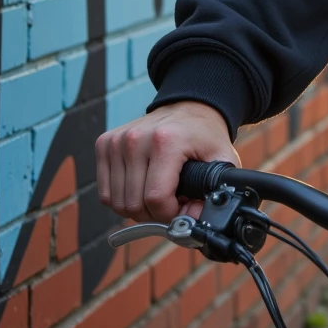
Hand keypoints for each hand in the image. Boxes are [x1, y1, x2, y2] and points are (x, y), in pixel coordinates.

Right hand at [96, 102, 238, 223]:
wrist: (188, 106)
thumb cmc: (204, 135)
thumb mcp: (222, 160)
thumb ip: (216, 193)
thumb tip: (194, 220)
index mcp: (166, 141)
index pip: (156, 198)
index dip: (170, 214)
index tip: (182, 206)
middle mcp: (137, 138)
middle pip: (134, 204)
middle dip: (155, 214)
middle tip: (171, 202)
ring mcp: (117, 141)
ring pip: (117, 203)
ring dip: (138, 208)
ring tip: (158, 194)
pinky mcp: (105, 144)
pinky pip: (106, 192)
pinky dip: (123, 198)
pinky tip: (141, 187)